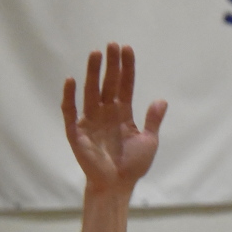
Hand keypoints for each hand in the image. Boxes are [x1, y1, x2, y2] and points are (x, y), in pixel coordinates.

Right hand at [61, 43, 166, 194]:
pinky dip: (70, 96)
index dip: (126, 69)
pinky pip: (71, 110)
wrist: (117, 186)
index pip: (124, 86)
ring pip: (91, 92)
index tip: (127, 50)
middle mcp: (106, 113)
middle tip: (112, 45)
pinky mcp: (76, 131)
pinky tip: (71, 80)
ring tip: (96, 54)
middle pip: (108, 84)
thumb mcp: (148, 141)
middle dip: (110, 65)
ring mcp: (90, 120)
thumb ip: (152, 120)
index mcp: (123, 114)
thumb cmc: (132, 166)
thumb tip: (161, 100)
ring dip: (93, 73)